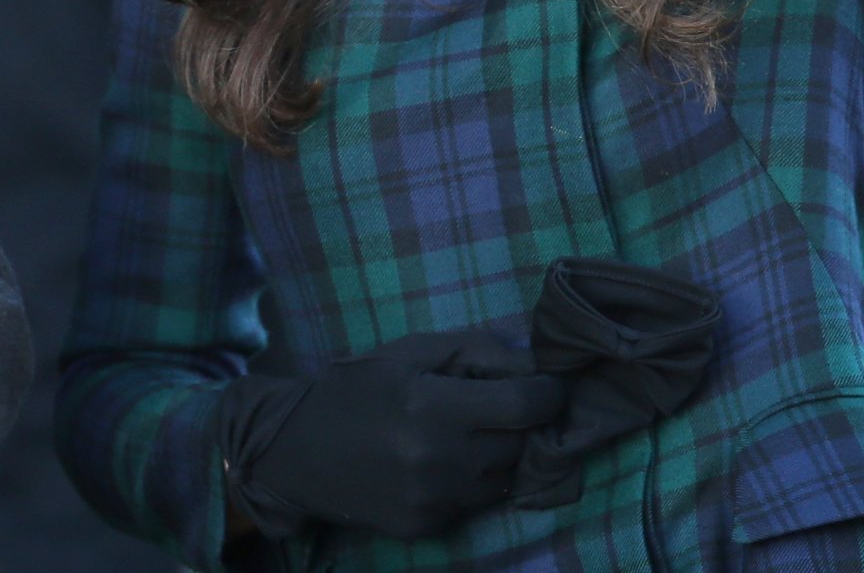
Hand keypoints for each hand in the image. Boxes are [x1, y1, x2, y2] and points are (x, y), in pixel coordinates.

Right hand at [217, 328, 566, 542]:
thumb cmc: (357, 387)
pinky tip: (449, 460)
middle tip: (512, 405)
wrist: (296, 450)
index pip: (524, 406)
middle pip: (519, 446)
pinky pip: (474, 503)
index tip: (549, 384)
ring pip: (502, 479)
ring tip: (480, 431)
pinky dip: (475, 481)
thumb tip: (532, 367)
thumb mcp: (413, 350)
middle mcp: (437, 461)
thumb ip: (476, 351)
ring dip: (503, 454)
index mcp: (432, 406)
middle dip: (525, 424)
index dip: (548, 392)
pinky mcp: (422, 529)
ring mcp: (430, 503)